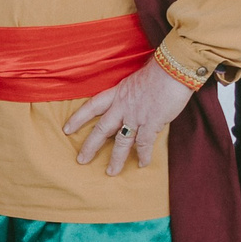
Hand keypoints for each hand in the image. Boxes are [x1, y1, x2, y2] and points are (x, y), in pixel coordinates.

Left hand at [63, 60, 192, 173]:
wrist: (174, 69)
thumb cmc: (159, 71)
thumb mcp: (136, 80)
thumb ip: (130, 94)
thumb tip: (131, 102)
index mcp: (117, 93)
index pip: (92, 106)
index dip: (78, 118)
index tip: (66, 129)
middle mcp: (122, 106)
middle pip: (101, 129)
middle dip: (90, 146)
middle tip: (81, 160)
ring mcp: (136, 116)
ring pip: (121, 142)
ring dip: (116, 158)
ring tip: (111, 172)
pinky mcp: (151, 123)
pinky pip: (144, 144)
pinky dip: (143, 155)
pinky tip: (142, 163)